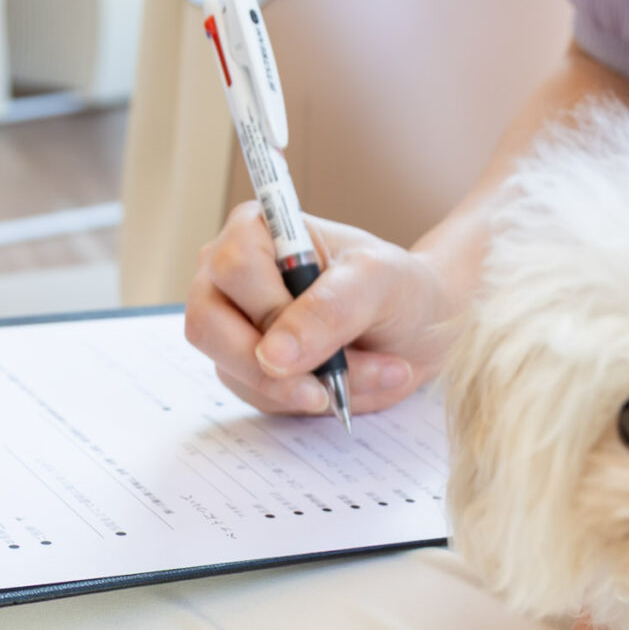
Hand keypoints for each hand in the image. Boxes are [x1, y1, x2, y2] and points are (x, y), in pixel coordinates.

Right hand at [184, 203, 463, 416]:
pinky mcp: (244, 367)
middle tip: (334, 379)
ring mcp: (231, 324)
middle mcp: (228, 275)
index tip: (324, 334)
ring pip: (232, 369)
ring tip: (368, 373)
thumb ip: (329, 310)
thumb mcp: (379, 283)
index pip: (234, 270)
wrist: (420, 327)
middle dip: (276, 364)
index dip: (271, 309)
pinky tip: (349, 385)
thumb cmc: (398, 287)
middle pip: (208, 325)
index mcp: (255, 230)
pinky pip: (256, 395)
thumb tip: (273, 355)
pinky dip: (306, 399)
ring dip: (304, 385)